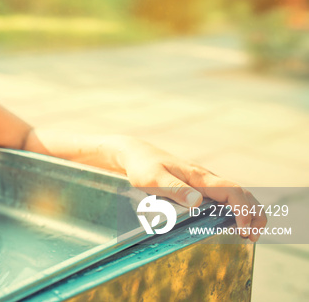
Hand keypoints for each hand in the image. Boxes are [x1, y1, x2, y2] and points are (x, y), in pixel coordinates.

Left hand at [120, 138, 266, 241]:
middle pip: (242, 193)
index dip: (242, 210)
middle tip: (253, 237)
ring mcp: (205, 183)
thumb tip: (198, 202)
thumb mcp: (153, 179)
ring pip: (237, 195)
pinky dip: (238, 210)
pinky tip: (234, 224)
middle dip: (254, 214)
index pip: (232, 191)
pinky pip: (226, 198)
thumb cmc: (143, 167)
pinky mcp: (200, 187)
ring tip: (250, 234)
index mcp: (199, 176)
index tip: (242, 229)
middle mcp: (207, 178)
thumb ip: (174, 189)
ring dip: (249, 212)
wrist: (137, 154)